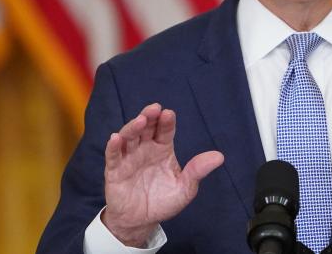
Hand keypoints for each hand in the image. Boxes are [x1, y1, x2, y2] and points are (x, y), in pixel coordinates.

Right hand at [101, 103, 223, 246]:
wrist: (141, 222)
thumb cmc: (163, 201)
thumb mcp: (185, 188)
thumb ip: (198, 171)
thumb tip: (219, 157)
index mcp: (162, 149)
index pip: (165, 130)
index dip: (166, 121)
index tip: (169, 114)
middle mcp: (145, 149)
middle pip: (146, 128)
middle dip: (149, 117)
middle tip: (154, 108)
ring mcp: (129, 158)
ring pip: (129, 137)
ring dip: (133, 127)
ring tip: (141, 120)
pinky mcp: (115, 171)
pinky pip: (112, 156)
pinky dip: (113, 146)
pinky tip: (116, 138)